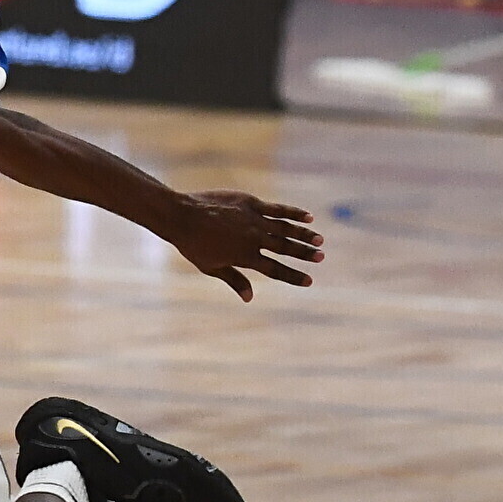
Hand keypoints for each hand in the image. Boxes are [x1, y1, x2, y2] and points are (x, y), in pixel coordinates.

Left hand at [162, 190, 321, 301]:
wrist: (181, 216)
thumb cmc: (193, 245)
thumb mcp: (212, 267)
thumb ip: (234, 280)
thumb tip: (249, 298)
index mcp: (245, 257)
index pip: (275, 269)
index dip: (293, 276)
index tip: (310, 281)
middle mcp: (253, 238)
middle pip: (285, 248)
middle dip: (305, 254)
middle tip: (321, 257)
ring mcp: (253, 219)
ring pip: (285, 228)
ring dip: (304, 234)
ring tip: (319, 239)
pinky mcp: (249, 203)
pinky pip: (276, 208)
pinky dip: (293, 213)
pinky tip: (308, 216)